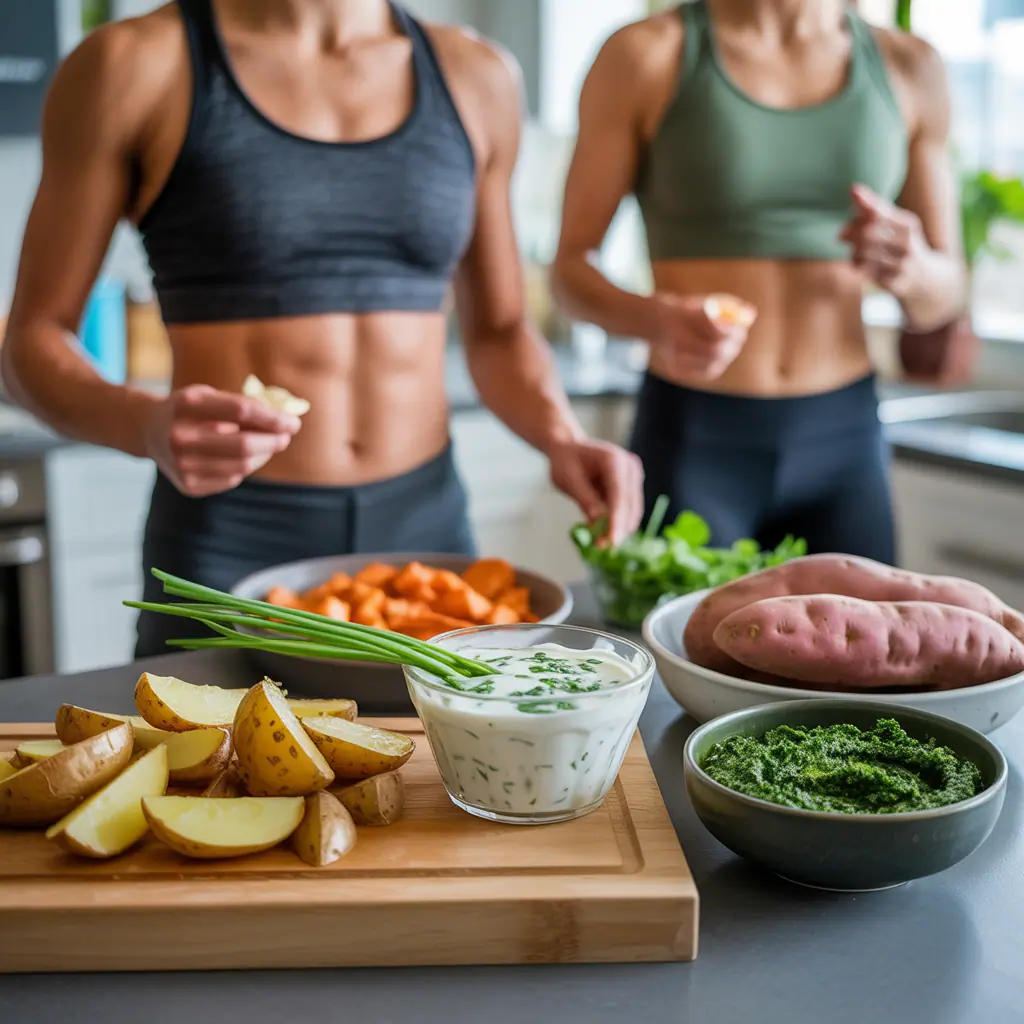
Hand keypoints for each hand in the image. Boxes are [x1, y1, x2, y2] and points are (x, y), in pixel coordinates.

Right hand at [140, 384, 301, 496]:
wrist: (148, 430)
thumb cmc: (191, 410)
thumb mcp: (209, 396)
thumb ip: (243, 405)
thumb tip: (285, 421)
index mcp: (188, 404)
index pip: (241, 411)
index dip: (273, 418)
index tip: (293, 423)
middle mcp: (180, 436)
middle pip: (243, 445)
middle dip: (273, 441)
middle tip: (286, 437)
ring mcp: (182, 464)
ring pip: (242, 466)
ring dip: (264, 456)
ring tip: (269, 445)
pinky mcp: (188, 485)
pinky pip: (232, 479)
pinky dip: (245, 468)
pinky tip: (243, 458)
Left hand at [548, 438, 643, 546]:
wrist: (568, 450)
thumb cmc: (565, 461)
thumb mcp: (568, 479)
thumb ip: (584, 498)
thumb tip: (598, 520)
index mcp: (614, 460)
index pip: (619, 494)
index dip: (617, 519)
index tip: (612, 541)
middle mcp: (629, 466)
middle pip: (630, 504)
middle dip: (618, 527)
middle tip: (601, 547)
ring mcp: (632, 476)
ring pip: (632, 510)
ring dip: (619, 527)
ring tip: (600, 543)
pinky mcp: (630, 487)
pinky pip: (627, 509)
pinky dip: (616, 522)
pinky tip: (603, 533)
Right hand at [647, 292, 754, 380]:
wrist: (656, 322)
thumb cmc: (686, 309)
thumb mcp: (705, 301)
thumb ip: (728, 306)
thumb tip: (752, 313)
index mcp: (682, 322)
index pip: (715, 332)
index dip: (732, 332)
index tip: (741, 327)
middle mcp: (676, 342)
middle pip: (714, 352)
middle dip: (732, 346)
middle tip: (741, 336)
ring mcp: (675, 358)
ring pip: (711, 365)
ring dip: (727, 356)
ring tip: (732, 345)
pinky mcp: (677, 370)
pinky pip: (703, 372)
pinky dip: (716, 365)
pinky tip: (720, 357)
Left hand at [840, 184, 928, 296]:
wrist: (925, 278)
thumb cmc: (903, 243)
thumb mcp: (895, 224)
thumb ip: (874, 208)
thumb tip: (853, 189)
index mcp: (908, 225)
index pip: (878, 215)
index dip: (860, 212)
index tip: (848, 215)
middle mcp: (908, 244)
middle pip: (868, 235)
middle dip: (852, 233)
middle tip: (842, 234)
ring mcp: (902, 265)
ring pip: (865, 255)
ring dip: (854, 251)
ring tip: (854, 250)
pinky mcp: (895, 283)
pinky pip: (866, 273)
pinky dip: (857, 266)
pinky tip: (857, 263)